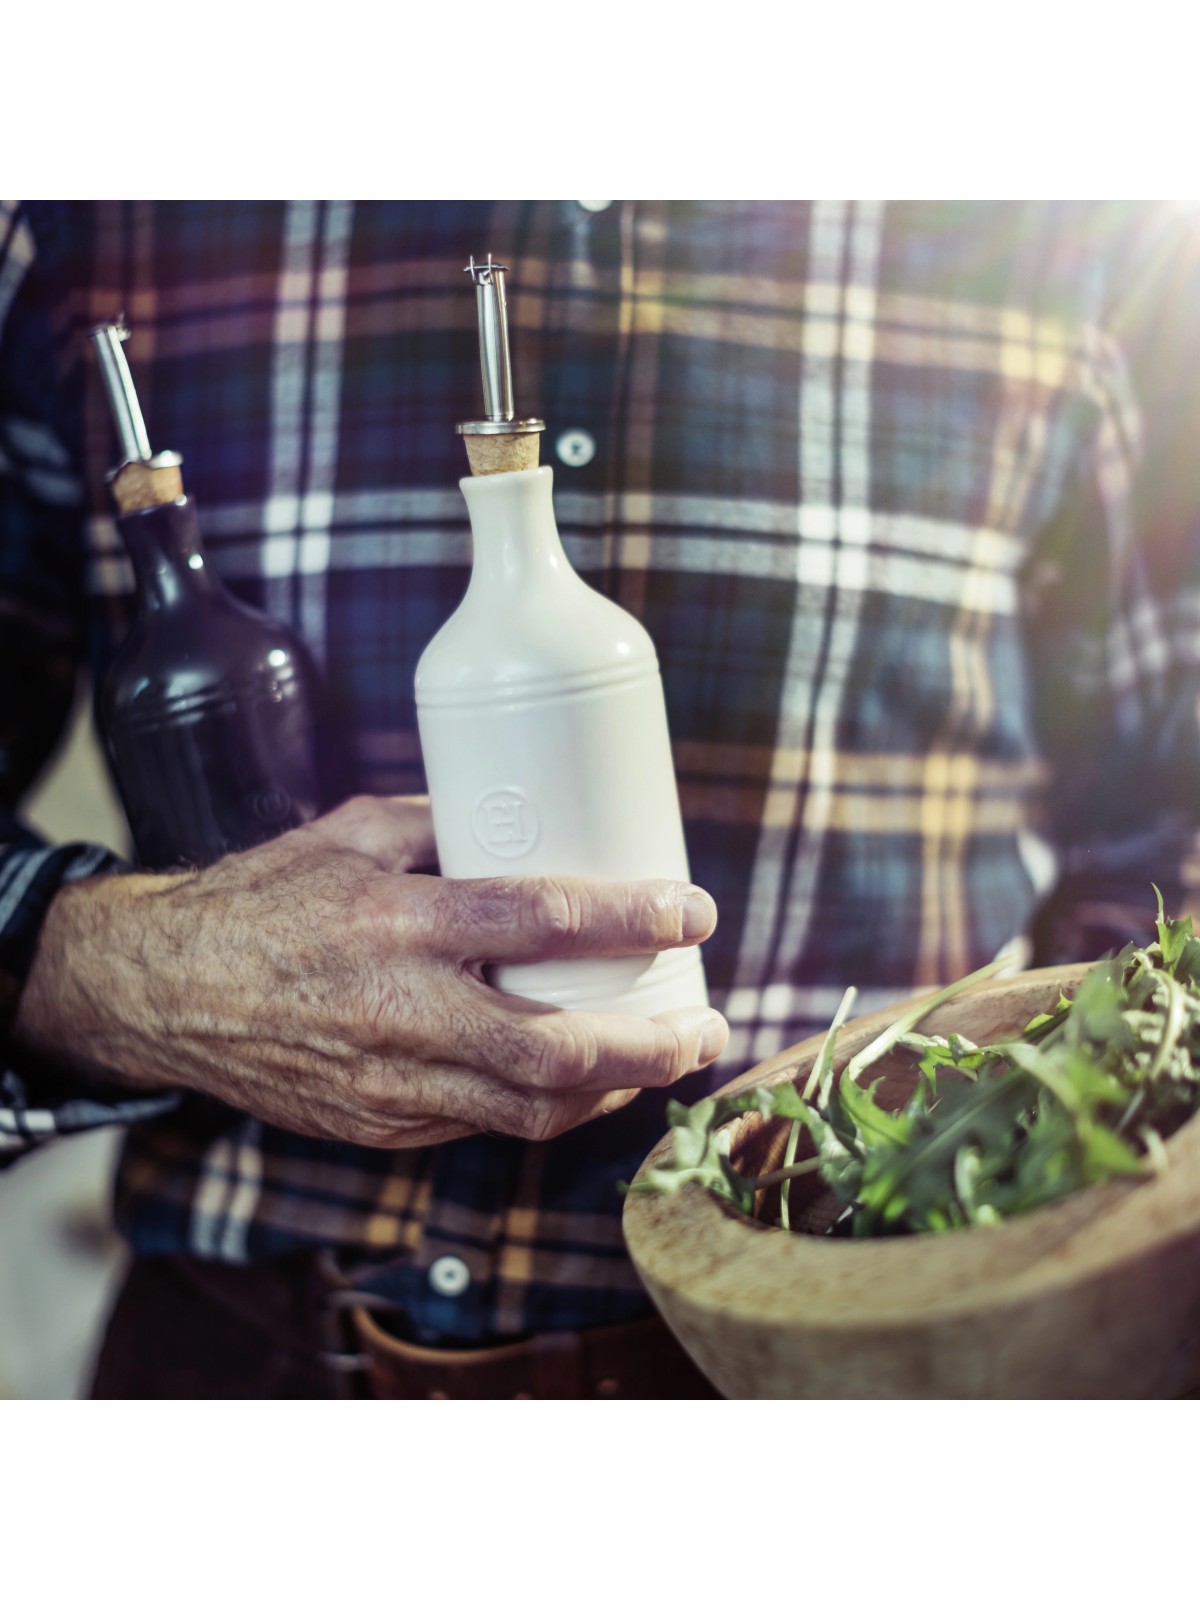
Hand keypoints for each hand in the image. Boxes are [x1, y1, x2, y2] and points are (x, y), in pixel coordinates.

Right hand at [14, 795, 727, 1147]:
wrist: (165, 991)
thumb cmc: (263, 898)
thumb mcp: (353, 832)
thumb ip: (448, 829)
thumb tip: (538, 822)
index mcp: (396, 921)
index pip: (541, 921)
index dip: (633, 918)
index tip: (693, 910)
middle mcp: (398, 1011)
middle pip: (553, 1050)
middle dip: (649, 1046)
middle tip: (704, 1026)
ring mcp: (387, 1084)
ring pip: (528, 1109)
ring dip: (613, 1091)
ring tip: (664, 1059)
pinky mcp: (378, 1126)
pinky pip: (483, 1126)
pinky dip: (546, 1107)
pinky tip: (583, 1081)